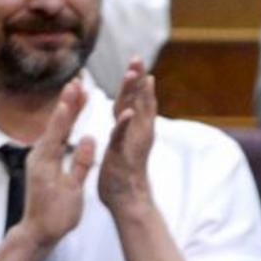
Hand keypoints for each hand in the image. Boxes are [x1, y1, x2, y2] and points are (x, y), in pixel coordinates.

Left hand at [19, 79, 94, 249]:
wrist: (38, 231)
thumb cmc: (56, 215)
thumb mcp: (71, 191)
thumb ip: (80, 163)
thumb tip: (88, 138)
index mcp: (46, 160)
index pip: (59, 128)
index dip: (68, 107)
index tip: (75, 89)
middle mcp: (39, 155)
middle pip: (55, 123)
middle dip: (67, 102)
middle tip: (77, 82)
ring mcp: (40, 158)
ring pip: (55, 129)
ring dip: (66, 111)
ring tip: (76, 93)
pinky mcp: (43, 163)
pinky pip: (55, 138)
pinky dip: (64, 125)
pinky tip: (70, 118)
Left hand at [97, 59, 157, 219]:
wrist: (127, 202)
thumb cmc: (122, 177)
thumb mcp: (122, 146)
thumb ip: (124, 128)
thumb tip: (126, 115)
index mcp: (132, 130)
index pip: (132, 101)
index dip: (133, 83)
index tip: (135, 64)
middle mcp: (137, 134)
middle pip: (139, 101)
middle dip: (139, 79)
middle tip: (138, 58)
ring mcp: (133, 144)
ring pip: (135, 114)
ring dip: (137, 94)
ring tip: (139, 75)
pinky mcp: (124, 156)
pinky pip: (123, 137)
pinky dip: (126, 123)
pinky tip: (128, 111)